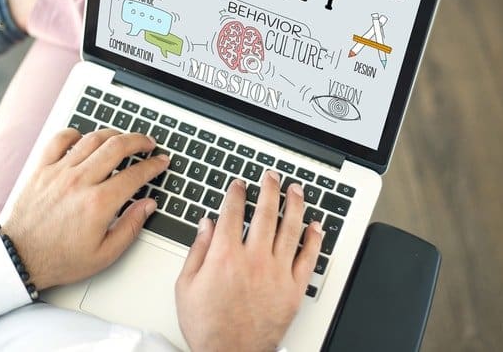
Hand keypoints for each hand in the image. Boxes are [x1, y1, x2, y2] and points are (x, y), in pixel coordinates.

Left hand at [1, 128, 168, 289]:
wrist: (19, 259)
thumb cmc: (59, 259)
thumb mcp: (105, 254)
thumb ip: (131, 226)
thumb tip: (148, 205)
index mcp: (99, 203)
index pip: (136, 174)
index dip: (154, 165)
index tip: (161, 162)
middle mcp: (80, 182)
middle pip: (117, 146)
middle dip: (139, 141)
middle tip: (148, 143)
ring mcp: (59, 172)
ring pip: (92, 138)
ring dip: (114, 134)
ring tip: (124, 138)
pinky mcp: (41, 169)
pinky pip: (60, 140)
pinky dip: (75, 134)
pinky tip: (84, 138)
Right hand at [175, 171, 322, 351]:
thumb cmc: (208, 326)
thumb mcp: (186, 286)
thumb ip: (197, 251)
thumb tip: (206, 225)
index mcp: (225, 256)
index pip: (233, 213)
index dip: (236, 194)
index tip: (239, 185)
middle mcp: (254, 259)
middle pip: (265, 213)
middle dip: (269, 189)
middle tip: (271, 177)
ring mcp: (276, 273)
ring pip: (290, 229)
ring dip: (294, 205)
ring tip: (295, 190)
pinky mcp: (293, 289)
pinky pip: (308, 258)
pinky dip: (314, 239)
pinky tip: (315, 226)